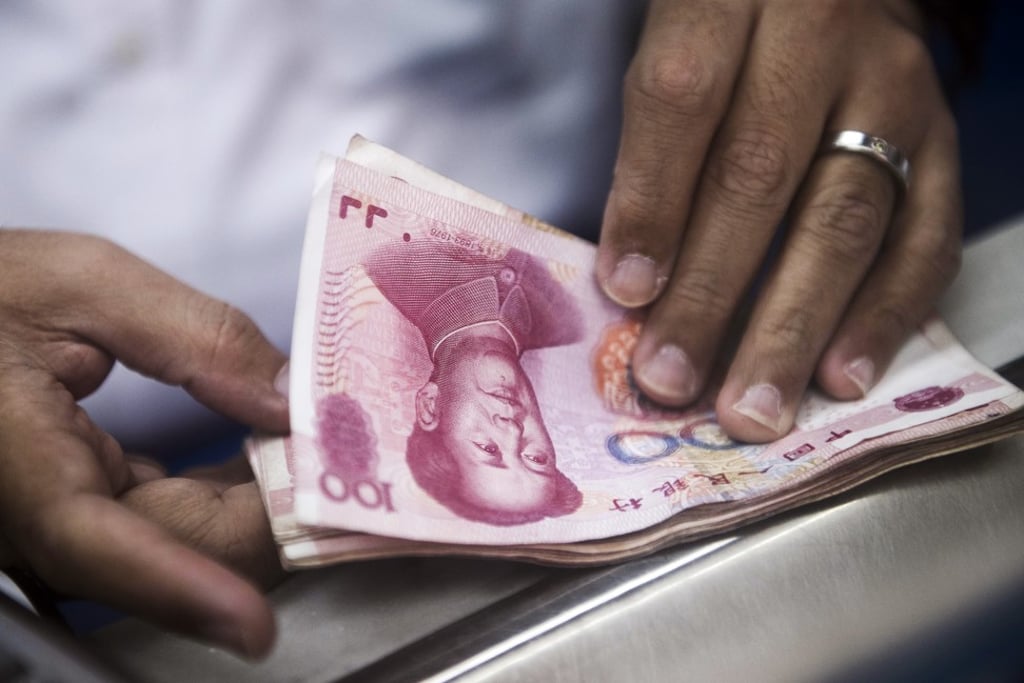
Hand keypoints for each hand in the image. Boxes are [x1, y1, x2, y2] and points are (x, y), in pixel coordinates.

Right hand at [0, 230, 288, 656]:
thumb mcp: (84, 283)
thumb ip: (196, 337)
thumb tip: (291, 398)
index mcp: (17, 467)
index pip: (102, 550)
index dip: (184, 590)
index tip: (254, 626)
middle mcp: (38, 520)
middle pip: (176, 552)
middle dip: (271, 517)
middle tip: (349, 462)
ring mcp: (65, 525)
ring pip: (186, 546)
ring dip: (263, 506)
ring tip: (322, 449)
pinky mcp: (87, 513)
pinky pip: (174, 524)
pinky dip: (232, 494)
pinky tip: (267, 453)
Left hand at [597, 0, 961, 441]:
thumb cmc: (728, 36)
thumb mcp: (671, 54)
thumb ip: (651, 148)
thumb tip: (634, 284)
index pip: (684, 100)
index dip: (652, 203)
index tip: (627, 293)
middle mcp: (822, 36)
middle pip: (760, 173)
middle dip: (712, 292)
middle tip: (672, 378)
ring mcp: (893, 88)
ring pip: (844, 218)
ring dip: (793, 327)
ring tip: (753, 406)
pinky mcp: (944, 138)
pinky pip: (925, 236)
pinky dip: (884, 315)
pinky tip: (844, 376)